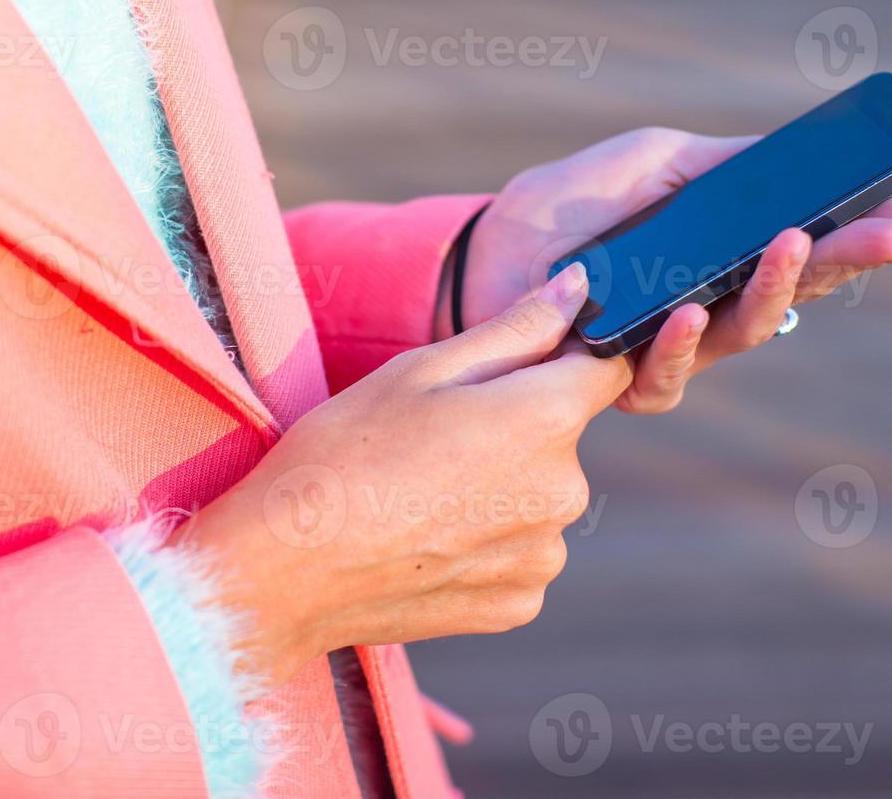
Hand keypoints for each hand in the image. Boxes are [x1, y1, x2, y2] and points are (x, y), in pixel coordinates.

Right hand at [175, 264, 625, 687]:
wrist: (285, 569)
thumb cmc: (342, 451)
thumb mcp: (422, 369)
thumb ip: (517, 327)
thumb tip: (581, 288)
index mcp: (546, 419)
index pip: (606, 369)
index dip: (566, 357)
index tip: (518, 366)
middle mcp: (566, 491)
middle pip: (563, 436)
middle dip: (517, 425)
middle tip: (434, 436)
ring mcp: (545, 555)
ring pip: (540, 497)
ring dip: (502, 487)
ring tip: (422, 492)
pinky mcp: (521, 604)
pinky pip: (521, 552)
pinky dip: (487, 542)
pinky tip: (427, 537)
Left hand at [440, 127, 891, 413]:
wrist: (486, 251)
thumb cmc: (573, 203)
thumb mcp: (658, 161)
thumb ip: (727, 164)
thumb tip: (804, 161)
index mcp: (730, 244)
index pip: (818, 241)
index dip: (877, 232)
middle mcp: (716, 300)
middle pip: (801, 289)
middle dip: (854, 260)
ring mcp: (677, 345)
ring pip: (747, 334)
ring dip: (776, 291)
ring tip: (795, 245)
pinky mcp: (624, 378)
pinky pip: (668, 374)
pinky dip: (683, 344)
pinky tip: (691, 310)